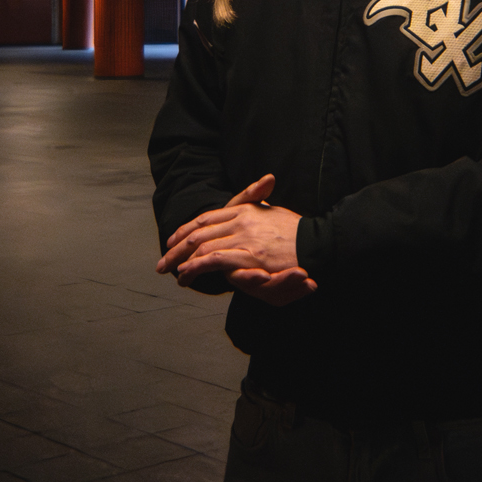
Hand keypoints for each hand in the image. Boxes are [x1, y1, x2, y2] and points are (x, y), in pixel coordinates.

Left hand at [157, 175, 314, 302]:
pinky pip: (215, 259)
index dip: (186, 229)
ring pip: (202, 245)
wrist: (318, 241)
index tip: (173, 239)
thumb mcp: (272, 213)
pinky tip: (186, 273)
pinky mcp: (250, 254)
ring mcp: (245, 236)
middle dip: (177, 247)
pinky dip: (197, 266)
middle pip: (199, 231)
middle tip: (163, 260)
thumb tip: (242, 211)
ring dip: (182, 259)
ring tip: (169, 270)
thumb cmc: (296, 231)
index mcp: (245, 209)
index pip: (206, 217)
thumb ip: (255, 208)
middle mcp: (241, 220)